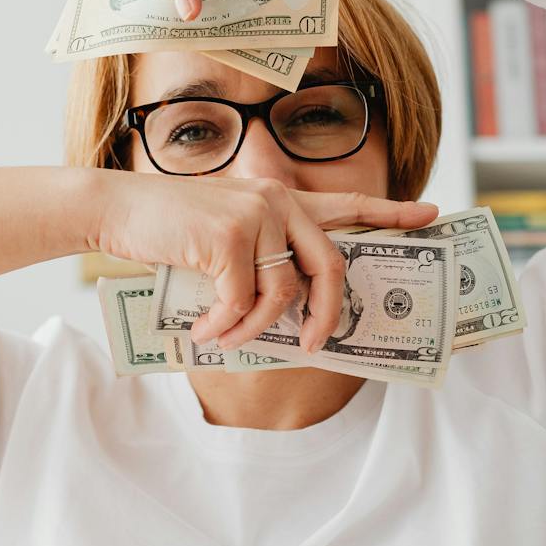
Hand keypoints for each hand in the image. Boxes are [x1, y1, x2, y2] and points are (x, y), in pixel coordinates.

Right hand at [92, 172, 438, 352]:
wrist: (115, 209)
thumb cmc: (166, 229)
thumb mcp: (222, 237)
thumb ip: (258, 257)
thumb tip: (287, 311)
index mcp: (280, 200)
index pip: (347, 204)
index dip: (391, 212)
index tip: (430, 216)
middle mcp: (276, 200)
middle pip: (329, 267)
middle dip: (326, 315)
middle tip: (314, 345)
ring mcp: (255, 214)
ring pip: (282, 294)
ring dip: (254, 330)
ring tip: (225, 340)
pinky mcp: (228, 236)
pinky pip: (242, 302)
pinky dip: (224, 327)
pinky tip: (204, 331)